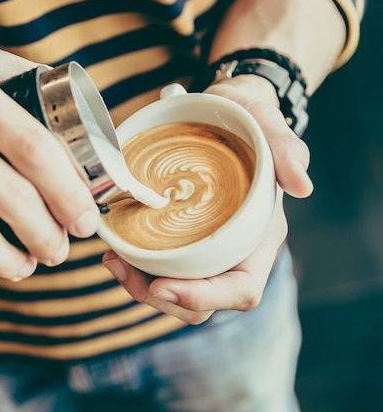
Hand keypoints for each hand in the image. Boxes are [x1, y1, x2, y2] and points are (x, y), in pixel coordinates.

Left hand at [103, 75, 312, 323]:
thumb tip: (302, 185)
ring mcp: (204, 250)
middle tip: (120, 266)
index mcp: (259, 240)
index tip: (162, 285)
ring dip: (140, 285)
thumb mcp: (270, 126)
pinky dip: (135, 267)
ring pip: (174, 290)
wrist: (224, 113)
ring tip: (113, 259)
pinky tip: (114, 249)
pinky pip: (158, 268)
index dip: (204, 297)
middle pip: (200, 302)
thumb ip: (288, 150)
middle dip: (159, 296)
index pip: (241, 290)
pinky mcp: (180, 241)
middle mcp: (232, 253)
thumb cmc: (249, 121)